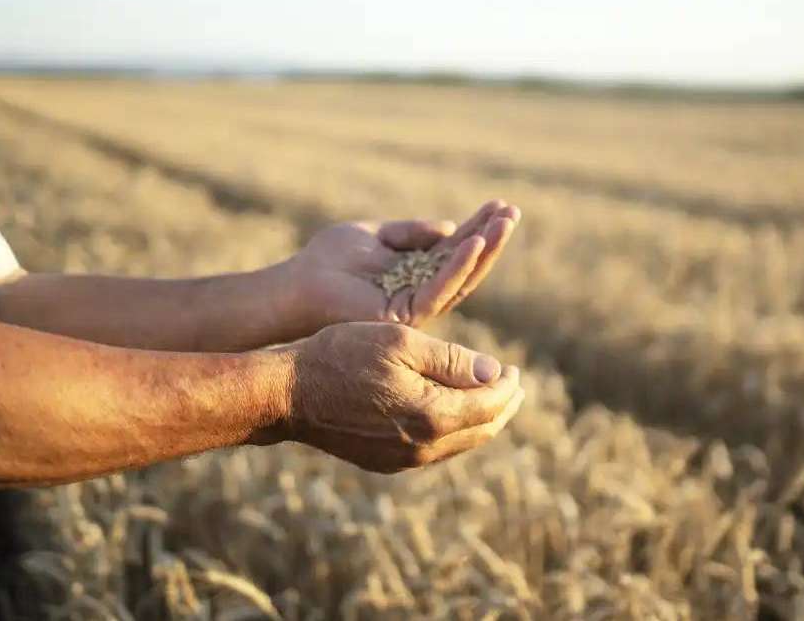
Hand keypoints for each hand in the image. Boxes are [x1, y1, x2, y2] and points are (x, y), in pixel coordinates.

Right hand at [266, 322, 523, 472]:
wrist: (289, 394)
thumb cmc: (342, 355)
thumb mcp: (401, 342)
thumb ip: (452, 360)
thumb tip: (495, 373)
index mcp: (433, 415)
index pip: (490, 404)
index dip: (508, 385)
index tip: (514, 368)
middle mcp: (424, 447)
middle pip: (482, 430)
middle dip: (503, 406)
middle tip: (513, 385)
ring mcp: (404, 460)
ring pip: (460, 443)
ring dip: (480, 420)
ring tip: (490, 397)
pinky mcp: (387, 461)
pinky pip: (436, 450)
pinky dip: (454, 430)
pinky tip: (451, 412)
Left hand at [290, 200, 520, 327]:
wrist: (297, 284)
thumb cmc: (328, 259)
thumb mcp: (376, 234)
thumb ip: (410, 231)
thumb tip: (449, 227)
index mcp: (415, 273)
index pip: (456, 250)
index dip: (479, 228)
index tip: (501, 205)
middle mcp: (421, 292)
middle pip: (466, 266)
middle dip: (491, 239)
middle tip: (513, 212)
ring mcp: (416, 306)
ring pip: (461, 279)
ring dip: (484, 250)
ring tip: (504, 223)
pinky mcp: (405, 314)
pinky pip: (439, 289)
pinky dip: (458, 266)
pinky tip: (474, 243)